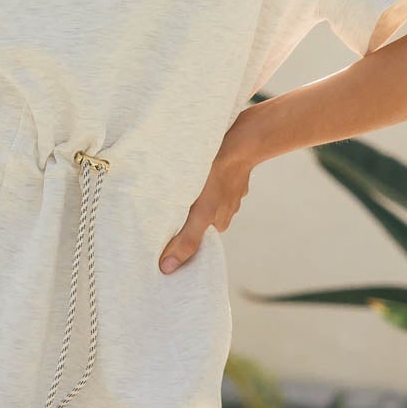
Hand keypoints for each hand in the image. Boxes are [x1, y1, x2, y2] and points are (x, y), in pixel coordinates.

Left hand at [158, 113, 260, 272]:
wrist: (243, 138)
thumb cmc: (219, 175)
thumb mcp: (200, 212)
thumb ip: (186, 239)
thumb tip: (167, 269)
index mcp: (221, 220)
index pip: (196, 234)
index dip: (180, 233)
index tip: (163, 229)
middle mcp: (227, 206)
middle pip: (199, 214)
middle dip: (184, 209)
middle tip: (165, 201)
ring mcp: (228, 185)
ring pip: (203, 194)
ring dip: (191, 190)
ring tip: (174, 182)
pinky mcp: (225, 165)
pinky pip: (209, 174)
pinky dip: (200, 173)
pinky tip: (189, 165)